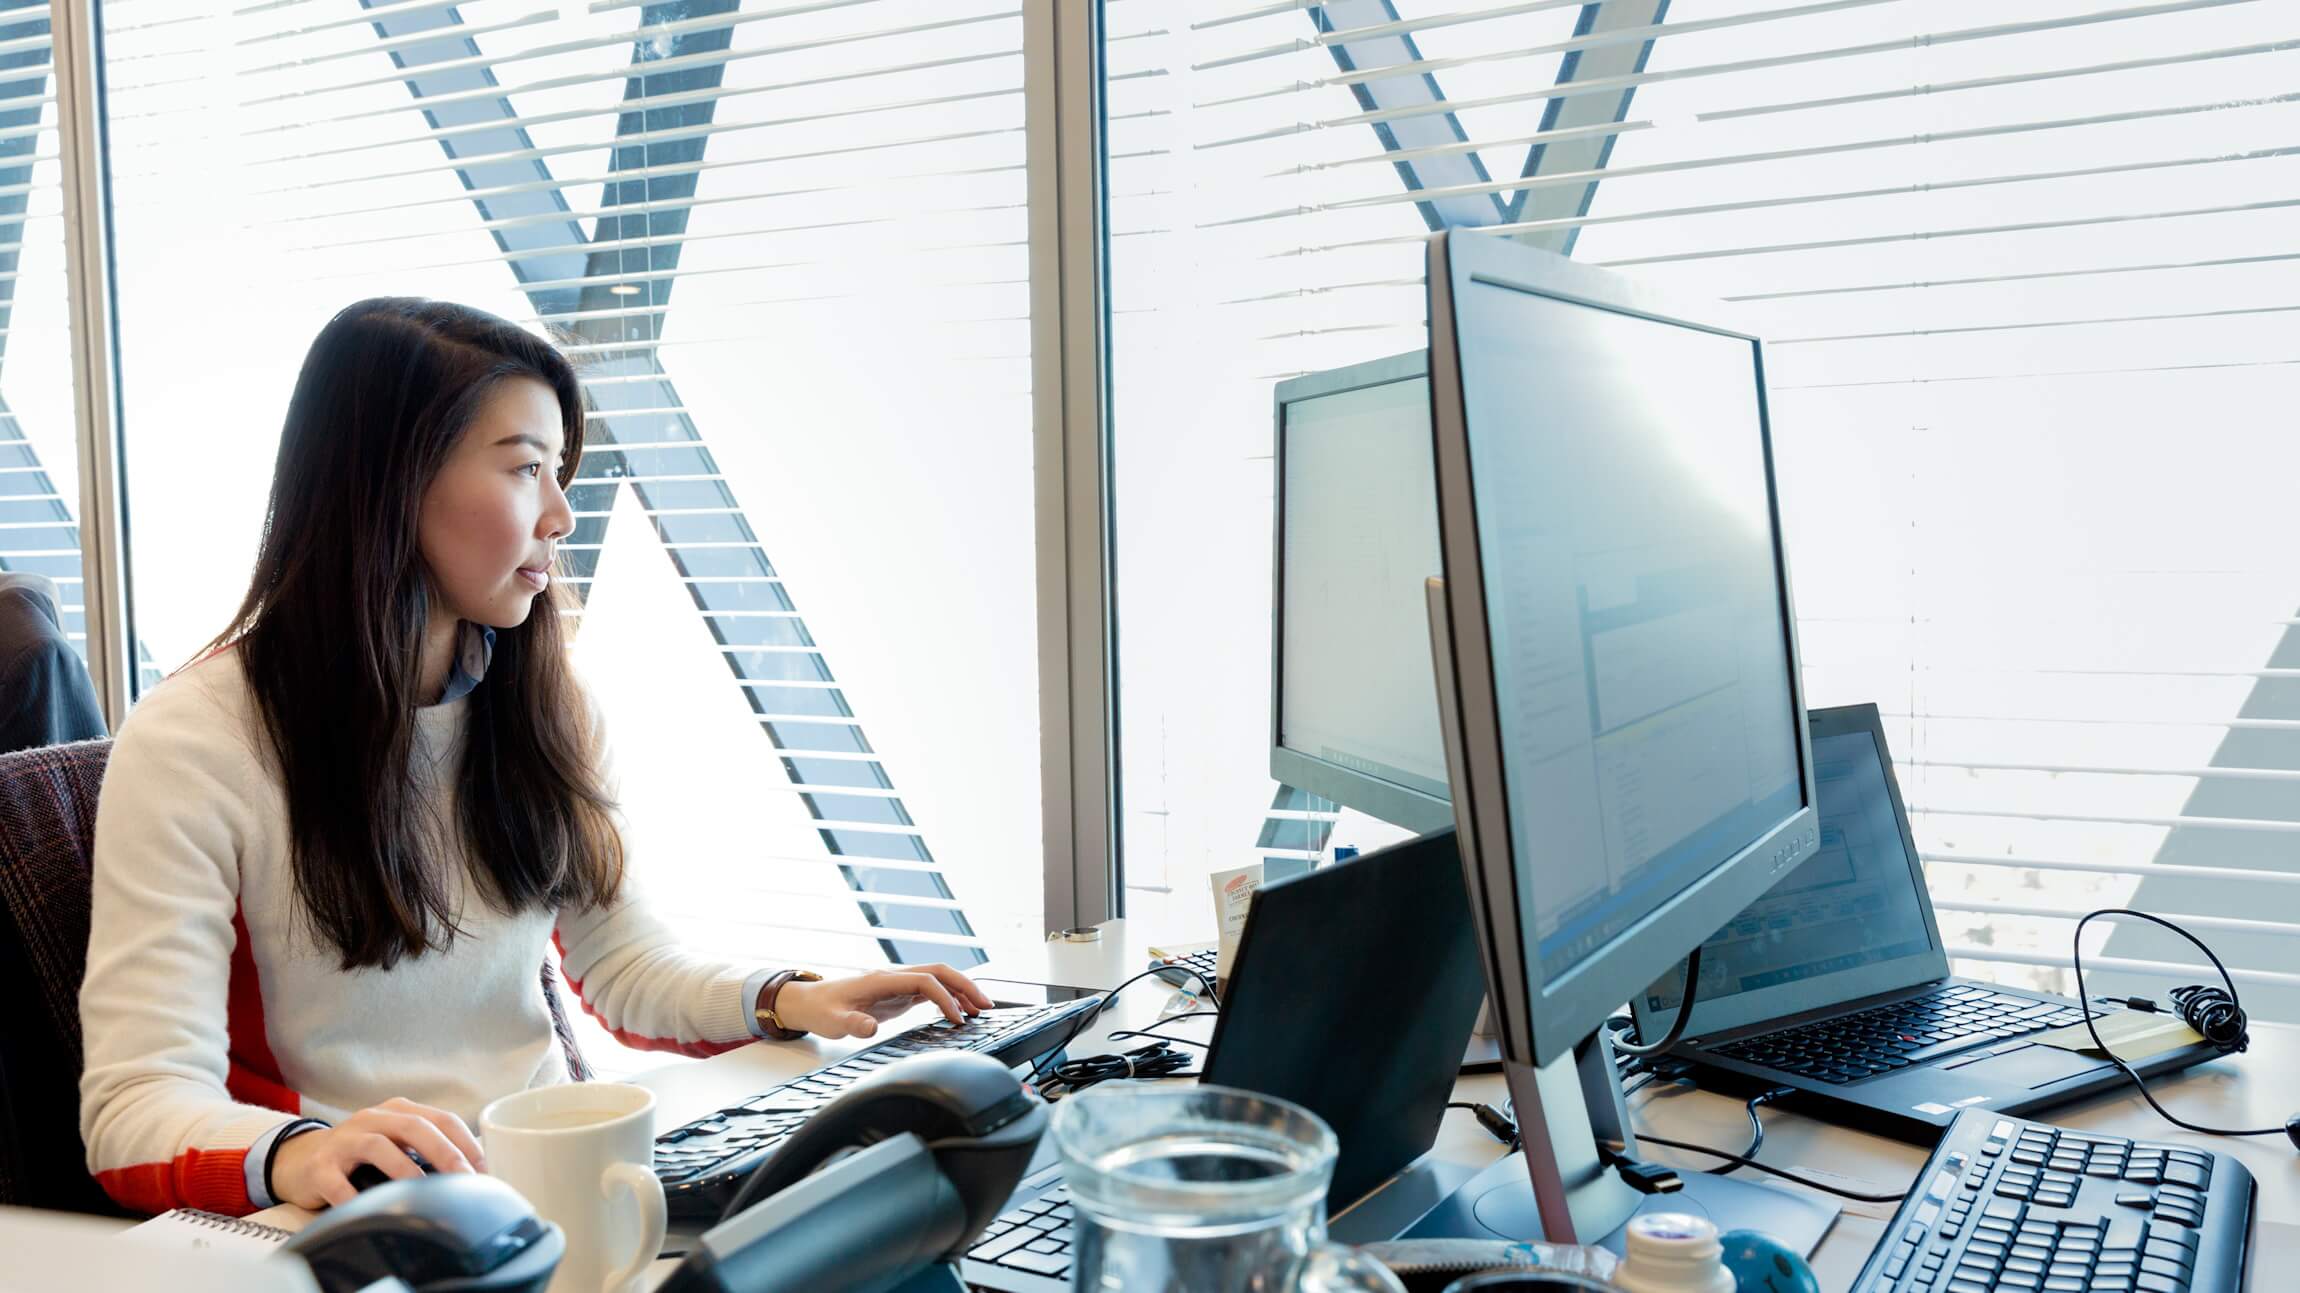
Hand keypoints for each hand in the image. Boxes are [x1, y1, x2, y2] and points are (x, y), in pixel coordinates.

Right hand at [268, 1096, 485, 1208]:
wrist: (301, 1160)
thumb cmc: (361, 1155)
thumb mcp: (397, 1143)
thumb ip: (428, 1151)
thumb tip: (473, 1174)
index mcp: (398, 1111)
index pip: (441, 1119)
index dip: (466, 1142)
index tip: (485, 1169)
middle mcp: (372, 1118)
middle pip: (414, 1127)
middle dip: (444, 1152)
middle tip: (463, 1178)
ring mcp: (344, 1140)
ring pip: (378, 1146)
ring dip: (404, 1170)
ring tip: (423, 1192)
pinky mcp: (320, 1166)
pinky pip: (338, 1182)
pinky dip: (354, 1196)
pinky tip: (370, 1209)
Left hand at [775, 963, 996, 1038]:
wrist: (810, 1002)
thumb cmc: (821, 1010)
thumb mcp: (833, 1022)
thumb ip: (852, 1024)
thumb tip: (869, 1029)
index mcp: (883, 980)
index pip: (925, 981)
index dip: (945, 998)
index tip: (957, 1019)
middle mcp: (895, 977)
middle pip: (940, 971)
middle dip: (966, 985)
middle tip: (987, 1006)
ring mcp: (898, 984)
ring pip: (939, 979)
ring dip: (962, 990)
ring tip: (982, 1009)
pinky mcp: (899, 994)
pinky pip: (931, 990)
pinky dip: (949, 998)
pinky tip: (959, 1011)